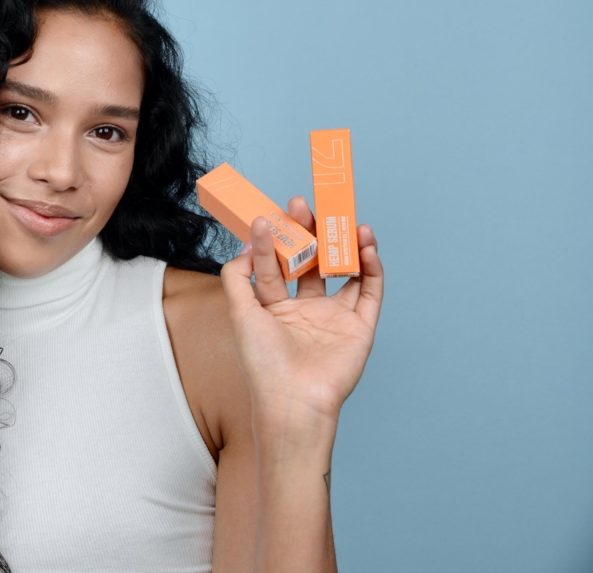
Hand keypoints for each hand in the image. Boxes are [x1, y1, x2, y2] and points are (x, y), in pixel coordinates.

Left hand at [220, 196, 383, 433]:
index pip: (276, 266)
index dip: (274, 240)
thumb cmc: (263, 362)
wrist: (293, 401)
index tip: (273, 214)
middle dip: (311, 234)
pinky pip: (370, 292)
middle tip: (307, 207)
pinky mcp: (360, 328)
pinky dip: (371, 268)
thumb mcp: (240, 314)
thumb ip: (236, 278)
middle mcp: (306, 311)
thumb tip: (244, 246)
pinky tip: (365, 247)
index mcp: (275, 309)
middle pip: (312, 263)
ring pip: (345, 272)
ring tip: (346, 222)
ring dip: (347, 246)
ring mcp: (334, 318)